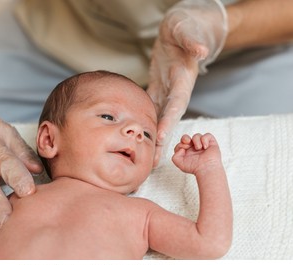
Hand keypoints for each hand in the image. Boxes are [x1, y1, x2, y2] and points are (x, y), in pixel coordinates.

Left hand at [147, 0, 227, 165]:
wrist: (182, 30)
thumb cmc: (185, 28)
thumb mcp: (188, 30)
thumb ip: (193, 41)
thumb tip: (201, 50)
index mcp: (183, 81)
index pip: (176, 104)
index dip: (169, 121)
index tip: (161, 138)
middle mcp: (176, 92)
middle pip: (168, 120)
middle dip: (161, 142)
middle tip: (152, 163)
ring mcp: (166, 93)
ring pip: (158, 120)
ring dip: (152, 140)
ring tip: (145, 159)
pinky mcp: (157, 91)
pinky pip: (149, 110)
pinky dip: (144, 124)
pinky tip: (136, 137)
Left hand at [172, 133, 220, 174]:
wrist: (205, 169)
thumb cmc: (194, 167)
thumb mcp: (179, 163)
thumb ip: (175, 156)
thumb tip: (181, 149)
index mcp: (187, 152)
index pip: (180, 144)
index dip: (180, 144)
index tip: (183, 149)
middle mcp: (194, 148)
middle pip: (187, 137)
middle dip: (185, 138)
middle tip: (187, 142)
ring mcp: (202, 145)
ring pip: (197, 135)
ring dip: (196, 140)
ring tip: (198, 148)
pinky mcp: (211, 143)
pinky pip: (207, 135)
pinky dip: (205, 139)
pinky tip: (205, 147)